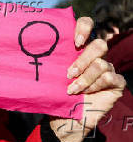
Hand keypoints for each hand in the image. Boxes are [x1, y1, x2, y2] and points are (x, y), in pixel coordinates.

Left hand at [50, 17, 125, 141]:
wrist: (63, 116)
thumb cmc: (54, 91)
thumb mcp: (48, 72)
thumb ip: (46, 57)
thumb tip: (27, 44)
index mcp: (78, 47)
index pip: (86, 24)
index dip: (83, 28)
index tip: (75, 42)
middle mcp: (94, 55)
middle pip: (99, 44)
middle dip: (82, 60)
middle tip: (68, 73)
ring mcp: (107, 68)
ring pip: (102, 63)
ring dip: (84, 78)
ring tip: (72, 89)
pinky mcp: (115, 83)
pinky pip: (110, 77)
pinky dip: (95, 86)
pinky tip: (85, 93)